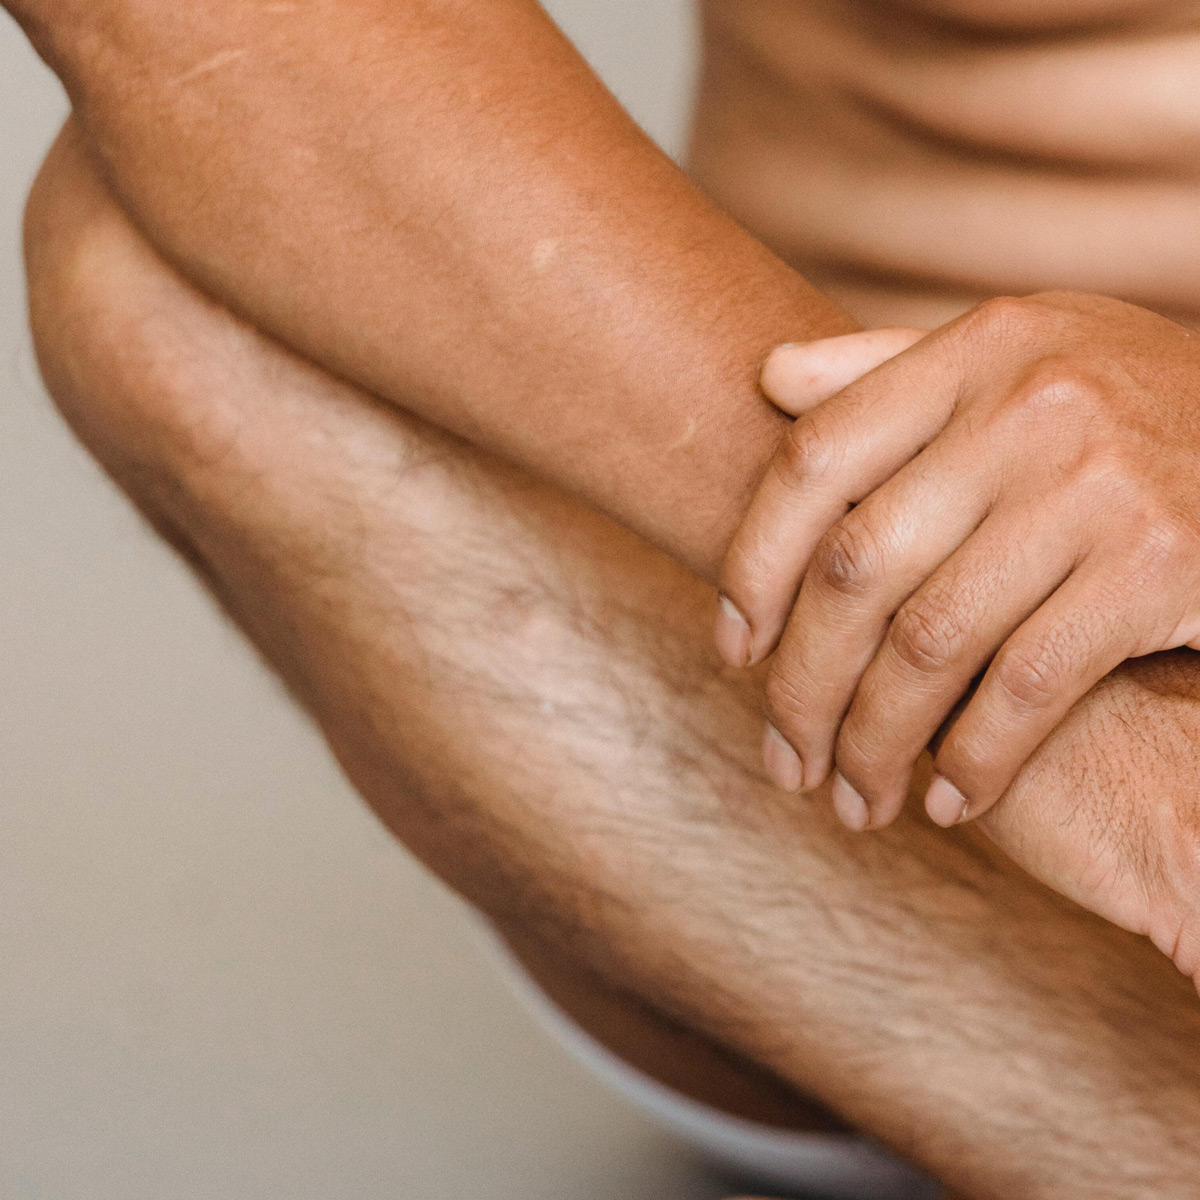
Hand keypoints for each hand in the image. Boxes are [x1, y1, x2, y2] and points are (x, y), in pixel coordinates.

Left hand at [716, 292, 1199, 832]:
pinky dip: (977, 758)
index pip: (812, 461)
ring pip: (930, 641)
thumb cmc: (1130, 409)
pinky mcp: (1161, 564)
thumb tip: (767, 378)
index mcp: (974, 352)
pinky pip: (1027, 686)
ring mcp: (1099, 485)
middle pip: (855, 567)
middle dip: (801, 685)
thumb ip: (887, 369)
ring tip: (856, 797)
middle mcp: (1029, 407)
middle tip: (785, 759)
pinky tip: (951, 802)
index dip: (751, 565)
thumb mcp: (1020, 357)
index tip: (733, 648)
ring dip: (876, 741)